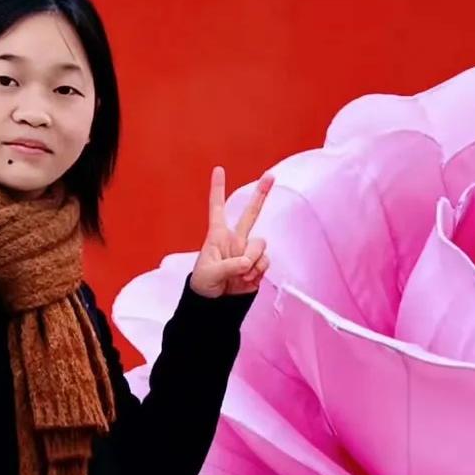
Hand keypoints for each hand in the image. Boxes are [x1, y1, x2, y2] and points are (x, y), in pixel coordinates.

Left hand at [190, 166, 272, 297]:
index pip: (217, 208)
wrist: (215, 305)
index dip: (217, 189)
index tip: (218, 169)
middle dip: (262, 194)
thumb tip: (248, 262)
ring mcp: (247, 252)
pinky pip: (265, 263)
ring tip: (239, 275)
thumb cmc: (204, 284)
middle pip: (251, 213)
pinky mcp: (257, 265)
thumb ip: (230, 265)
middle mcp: (235, 240)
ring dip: (253, 260)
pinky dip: (257, 272)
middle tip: (271, 175)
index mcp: (217, 236)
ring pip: (261, 245)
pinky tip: (246, 280)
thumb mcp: (210, 273)